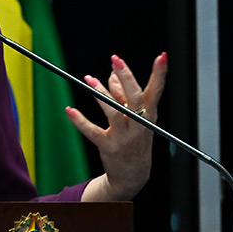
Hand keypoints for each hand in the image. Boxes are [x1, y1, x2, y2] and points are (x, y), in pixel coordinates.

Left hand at [68, 52, 167, 201]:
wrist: (133, 175)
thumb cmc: (135, 140)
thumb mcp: (135, 118)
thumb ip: (122, 95)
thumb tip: (112, 73)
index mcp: (149, 115)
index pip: (156, 91)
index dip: (160, 74)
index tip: (162, 56)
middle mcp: (139, 125)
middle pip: (134, 98)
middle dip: (126, 76)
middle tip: (115, 59)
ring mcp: (124, 136)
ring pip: (113, 112)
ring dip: (101, 94)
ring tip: (88, 78)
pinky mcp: (108, 146)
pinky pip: (92, 131)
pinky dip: (80, 121)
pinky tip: (70, 110)